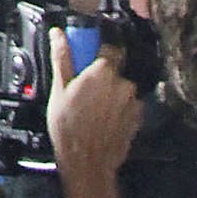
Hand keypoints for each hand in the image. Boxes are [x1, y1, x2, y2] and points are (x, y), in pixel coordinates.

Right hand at [46, 29, 140, 188]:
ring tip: (93, 110)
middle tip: (86, 92)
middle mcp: (124, 83)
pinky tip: (104, 121)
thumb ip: (62, 57)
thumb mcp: (59, 90)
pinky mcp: (138, 119)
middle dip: (104, 78)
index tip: (89, 61)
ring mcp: (133, 102)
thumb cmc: (69, 128)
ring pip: (122, 90)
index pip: (109, 48)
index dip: (98, 54)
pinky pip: (128, 106)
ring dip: (112, 95)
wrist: (88, 164)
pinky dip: (119, 110)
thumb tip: (58, 33)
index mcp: (104, 71)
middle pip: (116, 71)